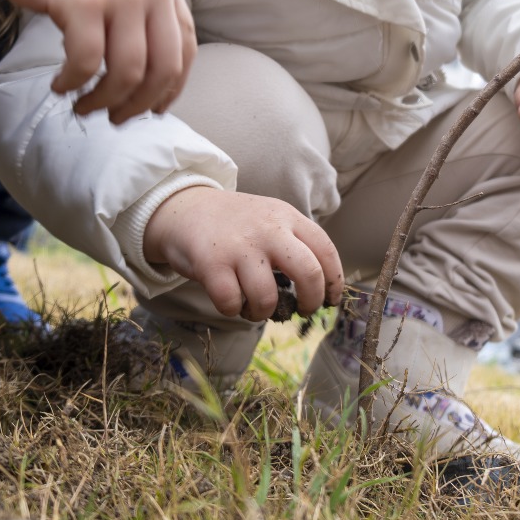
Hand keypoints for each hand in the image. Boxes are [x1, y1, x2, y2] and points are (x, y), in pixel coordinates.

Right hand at [0, 0, 196, 123]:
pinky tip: (60, 85)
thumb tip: (144, 79)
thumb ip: (140, 15)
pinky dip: (73, 83)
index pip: (185, 50)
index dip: (170, 89)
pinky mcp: (81, 0)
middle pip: (163, 69)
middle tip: (114, 118)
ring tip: (83, 105)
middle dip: (139, 105)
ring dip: (104, 101)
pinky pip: (86, 62)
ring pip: (127, 72)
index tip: (150, 109)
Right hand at [143, 187, 342, 321]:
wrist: (184, 208)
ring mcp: (240, 247)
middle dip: (311, 301)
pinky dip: (233, 310)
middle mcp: (268, 230)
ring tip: (256, 307)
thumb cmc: (234, 223)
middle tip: (302, 310)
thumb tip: (322, 286)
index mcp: (286, 217)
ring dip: (264, 312)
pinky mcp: (212, 264)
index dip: (335, 282)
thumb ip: (295, 242)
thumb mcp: (270, 218)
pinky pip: (232, 304)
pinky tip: (231, 300)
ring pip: (267, 298)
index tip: (331, 300)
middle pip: (308, 274)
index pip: (325, 250)